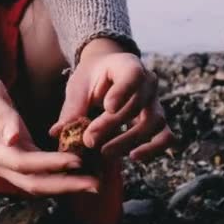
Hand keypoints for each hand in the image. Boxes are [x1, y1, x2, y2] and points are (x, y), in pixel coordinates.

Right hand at [0, 72, 99, 194]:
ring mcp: (6, 164)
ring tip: (94, 182)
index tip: (77, 161)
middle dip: (64, 185)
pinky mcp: (18, 159)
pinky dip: (60, 175)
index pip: (21, 163)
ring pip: (38, 183)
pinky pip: (40, 173)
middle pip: (32, 182)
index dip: (50, 164)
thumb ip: (2, 117)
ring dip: (66, 185)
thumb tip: (13, 139)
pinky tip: (80, 172)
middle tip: (95, 184)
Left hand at [50, 49, 173, 161]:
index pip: (132, 75)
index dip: (123, 92)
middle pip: (138, 105)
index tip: (107, 107)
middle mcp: (148, 82)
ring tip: (105, 153)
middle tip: (89, 141)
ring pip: (154, 123)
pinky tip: (133, 157)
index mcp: (128, 65)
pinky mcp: (158, 121)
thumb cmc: (92, 78)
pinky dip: (153, 149)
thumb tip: (57, 133)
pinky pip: (166, 137)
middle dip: (112, 125)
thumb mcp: (79, 86)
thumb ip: (72, 108)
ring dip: (130, 141)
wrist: (107, 74)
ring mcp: (156, 102)